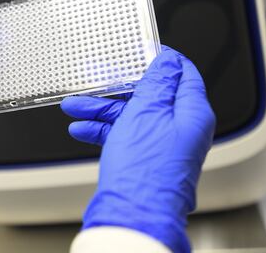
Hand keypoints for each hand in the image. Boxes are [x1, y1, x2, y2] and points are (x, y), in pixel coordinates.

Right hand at [61, 47, 214, 252]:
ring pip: (131, 115)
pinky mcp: (143, 159)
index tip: (143, 50)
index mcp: (191, 113)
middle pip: (150, 96)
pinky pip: (123, 135)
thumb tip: (169, 60)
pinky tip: (81, 128)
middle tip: (97, 78)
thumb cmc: (145, 169)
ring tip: (74, 106)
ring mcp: (161, 145)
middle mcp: (180, 129)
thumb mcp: (147, 112)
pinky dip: (102, 130)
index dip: (163, 61)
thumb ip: (158, 82)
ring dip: (101, 109)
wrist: (132, 214)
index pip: (183, 75)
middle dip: (117, 88)